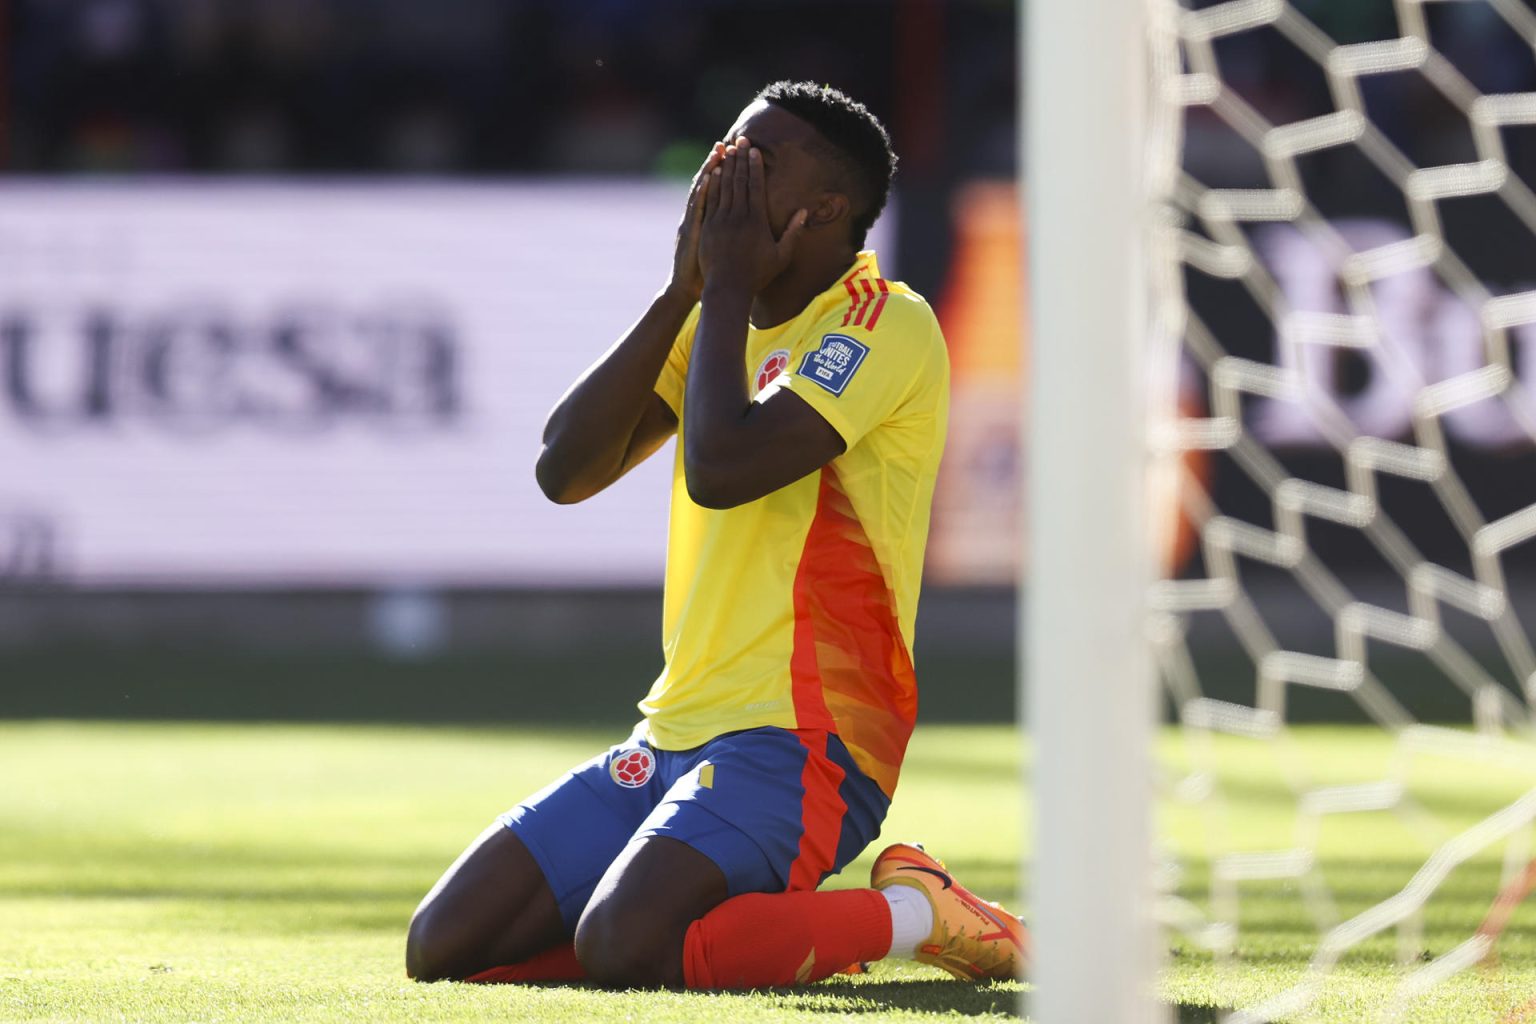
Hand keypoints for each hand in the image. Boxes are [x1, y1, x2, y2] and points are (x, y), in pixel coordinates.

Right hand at [665, 142, 725, 302]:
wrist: (686, 288)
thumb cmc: (706, 271)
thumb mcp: (716, 247)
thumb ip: (724, 231)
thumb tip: (741, 219)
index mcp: (707, 218)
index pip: (718, 189)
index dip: (726, 171)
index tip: (736, 153)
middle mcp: (698, 216)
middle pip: (710, 184)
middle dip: (719, 163)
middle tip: (728, 143)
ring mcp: (692, 222)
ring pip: (701, 192)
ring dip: (709, 171)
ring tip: (718, 153)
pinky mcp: (690, 232)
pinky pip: (696, 209)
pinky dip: (701, 193)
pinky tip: (707, 179)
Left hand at [698, 137, 807, 294]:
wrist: (727, 289)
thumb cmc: (757, 275)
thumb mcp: (781, 256)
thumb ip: (793, 232)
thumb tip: (804, 212)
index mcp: (756, 221)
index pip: (755, 186)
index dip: (754, 166)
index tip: (754, 150)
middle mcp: (737, 216)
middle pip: (738, 181)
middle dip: (739, 159)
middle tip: (740, 140)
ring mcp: (720, 221)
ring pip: (723, 187)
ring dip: (726, 166)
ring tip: (726, 150)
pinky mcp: (707, 227)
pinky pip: (710, 200)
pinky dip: (712, 184)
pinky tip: (713, 172)